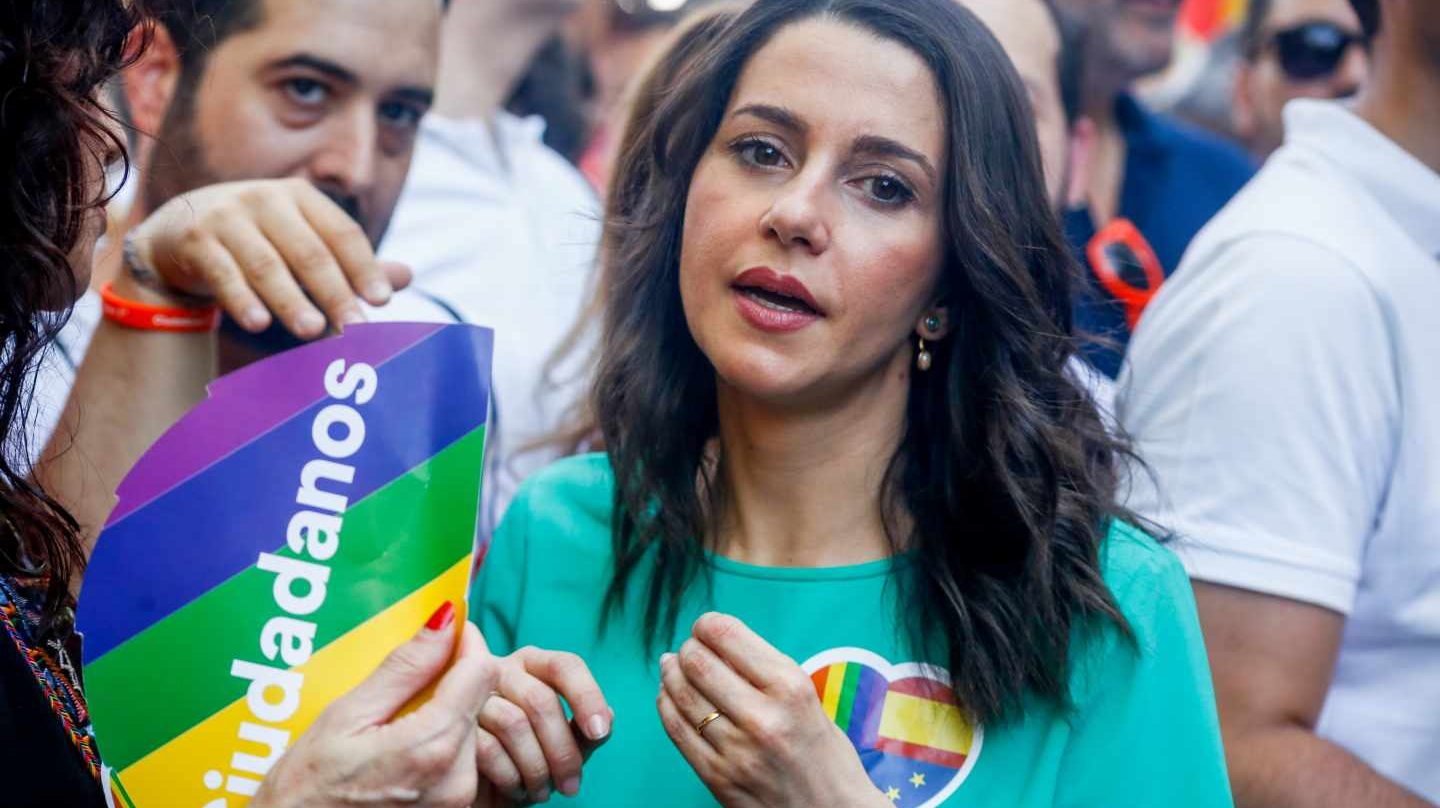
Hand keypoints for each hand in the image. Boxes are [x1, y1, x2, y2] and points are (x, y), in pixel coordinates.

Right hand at [127, 178, 412, 337]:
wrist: (176, 230)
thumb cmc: (257, 239)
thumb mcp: (302, 241)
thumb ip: (350, 262)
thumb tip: (407, 277)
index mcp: (300, 197)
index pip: (341, 233)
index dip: (364, 267)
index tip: (383, 302)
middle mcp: (265, 199)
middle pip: (308, 251)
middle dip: (335, 292)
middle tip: (357, 328)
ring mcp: (226, 217)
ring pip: (266, 264)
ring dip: (291, 299)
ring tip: (314, 330)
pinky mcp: (195, 240)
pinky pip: (223, 273)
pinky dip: (242, 299)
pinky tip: (260, 324)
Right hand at [250, 602, 494, 807]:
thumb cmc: (307, 788)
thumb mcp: (346, 716)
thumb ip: (404, 667)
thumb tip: (445, 619)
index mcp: (432, 746)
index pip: (481, 673)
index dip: (466, 643)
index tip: (446, 632)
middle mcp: (458, 778)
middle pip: (479, 700)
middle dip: (453, 678)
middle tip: (408, 679)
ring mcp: (458, 801)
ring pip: (472, 728)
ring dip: (447, 711)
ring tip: (398, 719)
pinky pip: (464, 760)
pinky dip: (442, 741)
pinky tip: (403, 745)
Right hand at [471, 647, 613, 804]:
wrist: (484, 788)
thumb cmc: (528, 759)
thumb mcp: (565, 745)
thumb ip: (587, 730)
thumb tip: (606, 720)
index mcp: (534, 665)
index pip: (565, 666)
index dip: (587, 696)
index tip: (600, 732)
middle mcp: (502, 669)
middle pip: (541, 699)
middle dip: (563, 750)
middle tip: (570, 786)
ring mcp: (472, 695)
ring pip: (513, 722)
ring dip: (535, 767)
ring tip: (540, 791)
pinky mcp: (451, 725)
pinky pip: (487, 747)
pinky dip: (509, 776)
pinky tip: (515, 789)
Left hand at [657, 613, 887, 807]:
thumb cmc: (824, 754)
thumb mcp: (809, 700)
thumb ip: (765, 672)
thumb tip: (715, 643)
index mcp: (791, 688)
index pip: (729, 636)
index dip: (707, 624)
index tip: (704, 626)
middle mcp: (763, 716)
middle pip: (699, 663)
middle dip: (688, 648)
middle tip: (689, 648)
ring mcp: (737, 750)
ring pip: (682, 694)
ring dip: (671, 673)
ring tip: (672, 665)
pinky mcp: (718, 777)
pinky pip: (676, 730)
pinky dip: (666, 705)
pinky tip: (668, 694)